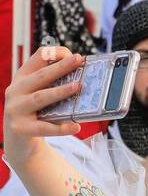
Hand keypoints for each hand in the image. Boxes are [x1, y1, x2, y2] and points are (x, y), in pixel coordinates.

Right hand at [2, 46, 84, 164]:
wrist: (18, 141)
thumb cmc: (36, 114)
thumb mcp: (40, 95)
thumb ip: (55, 86)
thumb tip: (84, 80)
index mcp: (22, 78)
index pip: (36, 59)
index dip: (53, 54)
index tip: (72, 54)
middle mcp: (16, 90)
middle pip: (40, 76)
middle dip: (60, 67)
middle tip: (78, 60)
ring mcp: (15, 109)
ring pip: (40, 98)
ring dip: (59, 91)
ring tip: (78, 87)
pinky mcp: (20, 128)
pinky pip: (44, 127)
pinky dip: (61, 127)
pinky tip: (76, 126)